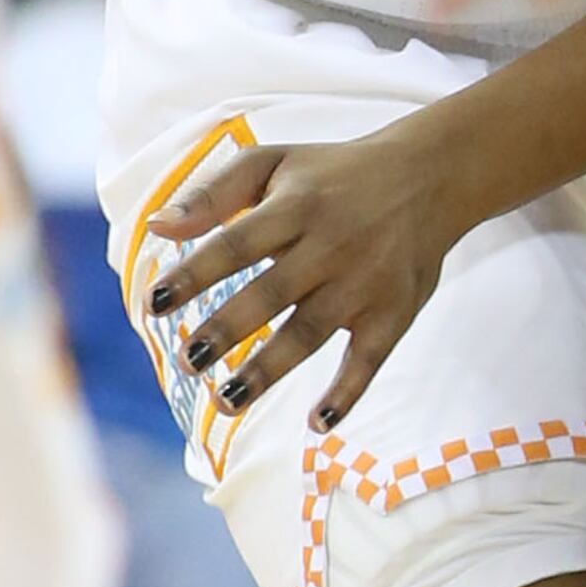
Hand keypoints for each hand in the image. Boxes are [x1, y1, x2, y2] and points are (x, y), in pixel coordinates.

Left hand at [148, 126, 469, 433]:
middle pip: (270, 293)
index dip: (195, 274)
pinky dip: (347, 393)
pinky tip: (317, 423)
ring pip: (310, 332)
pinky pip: (369, 360)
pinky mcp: (394, 313)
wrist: (430, 177)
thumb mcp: (274, 163)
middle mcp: (330, 246)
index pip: (237, 244)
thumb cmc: (333, 173)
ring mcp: (364, 284)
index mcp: (295, 206)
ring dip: (268, 370)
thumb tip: (156, 228)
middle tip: (187, 360)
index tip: (155, 304)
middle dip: (226, 330)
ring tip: (226, 400)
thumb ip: (213, 193)